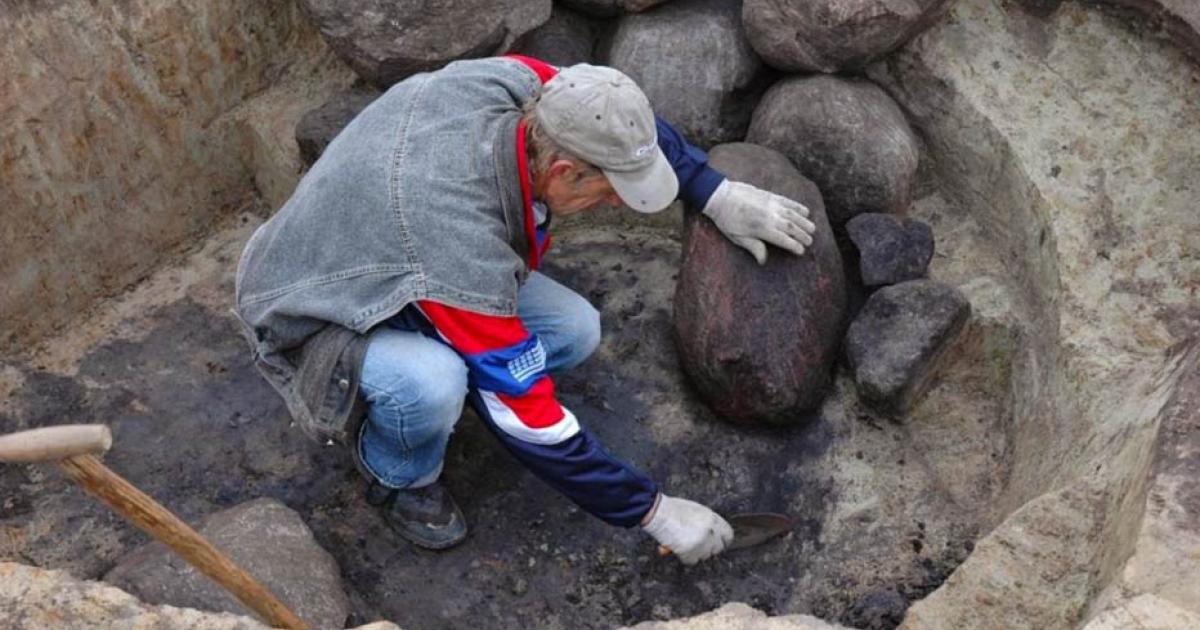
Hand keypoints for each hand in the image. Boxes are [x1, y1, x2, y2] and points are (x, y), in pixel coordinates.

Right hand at [641, 493, 732, 564]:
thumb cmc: (673, 509)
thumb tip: (712, 536)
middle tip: (696, 546)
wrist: (658, 512)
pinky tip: (677, 547)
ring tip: (683, 541)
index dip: (722, 541)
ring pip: (704, 556)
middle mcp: (710, 531)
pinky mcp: (690, 552)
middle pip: (717, 549)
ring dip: (695, 553)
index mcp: (713, 518)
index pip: (728, 535)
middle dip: (707, 549)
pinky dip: (684, 557)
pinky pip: (691, 561)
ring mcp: (701, 543)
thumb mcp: (696, 511)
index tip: (717, 545)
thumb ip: (706, 523)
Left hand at [701, 180, 815, 264]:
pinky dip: (798, 206)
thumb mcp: (736, 237)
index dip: (794, 246)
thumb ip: (753, 247)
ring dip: (804, 222)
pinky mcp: (770, 196)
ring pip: (793, 214)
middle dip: (803, 235)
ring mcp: (771, 205)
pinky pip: (788, 201)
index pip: (783, 239)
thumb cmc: (726, 220)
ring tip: (812, 229)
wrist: (720, 196)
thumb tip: (763, 261)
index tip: (801, 251)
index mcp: (761, 229)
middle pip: (792, 227)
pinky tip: (806, 211)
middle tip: (810, 241)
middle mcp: (769, 216)